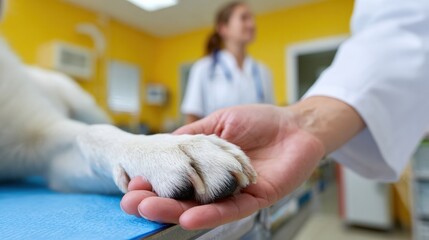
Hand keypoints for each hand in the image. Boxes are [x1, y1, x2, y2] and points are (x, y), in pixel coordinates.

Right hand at [121, 104, 325, 229]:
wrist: (295, 124)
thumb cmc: (258, 120)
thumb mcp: (218, 123)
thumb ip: (192, 136)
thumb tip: (162, 142)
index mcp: (208, 168)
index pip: (176, 180)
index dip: (155, 183)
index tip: (131, 185)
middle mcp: (219, 185)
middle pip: (184, 198)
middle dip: (157, 202)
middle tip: (131, 204)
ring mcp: (236, 194)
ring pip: (203, 208)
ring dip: (176, 211)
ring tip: (149, 211)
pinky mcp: (256, 199)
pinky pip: (231, 210)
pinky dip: (210, 215)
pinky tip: (188, 218)